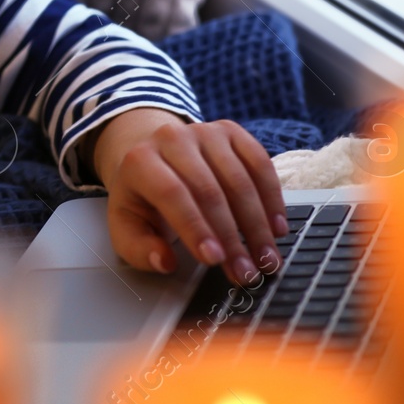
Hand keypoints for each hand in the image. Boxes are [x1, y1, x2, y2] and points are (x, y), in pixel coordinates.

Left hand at [90, 108, 287, 286]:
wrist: (154, 156)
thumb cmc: (142, 197)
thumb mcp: (126, 225)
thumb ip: (139, 248)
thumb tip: (164, 261)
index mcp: (140, 161)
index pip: (171, 194)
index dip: (195, 228)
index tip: (214, 259)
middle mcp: (172, 139)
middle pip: (209, 190)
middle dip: (232, 238)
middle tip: (247, 272)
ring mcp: (204, 132)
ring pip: (239, 180)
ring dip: (257, 225)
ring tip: (266, 259)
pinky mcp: (231, 132)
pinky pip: (259, 164)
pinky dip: (272, 198)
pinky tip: (277, 228)